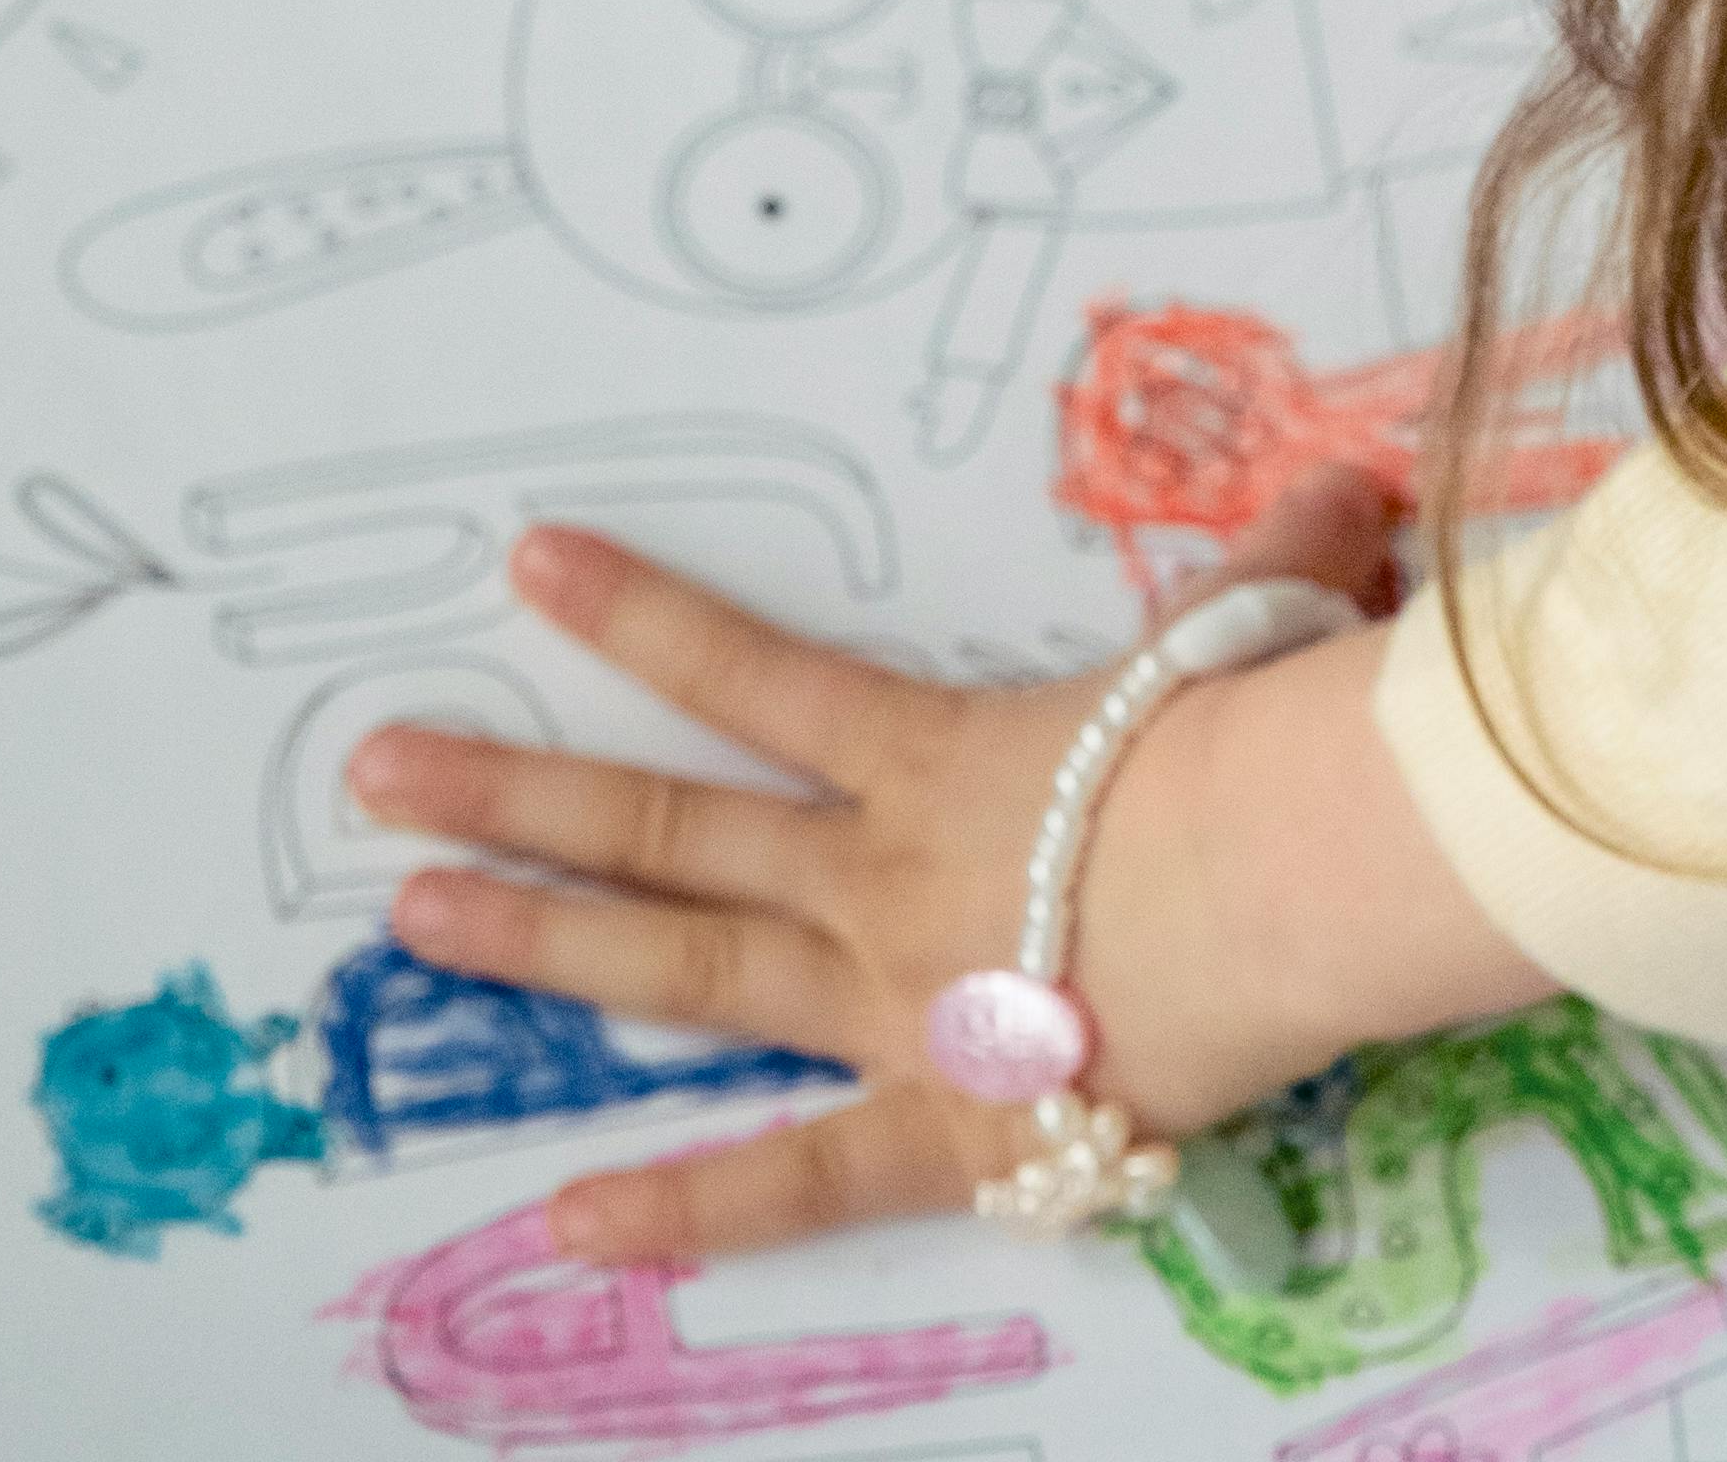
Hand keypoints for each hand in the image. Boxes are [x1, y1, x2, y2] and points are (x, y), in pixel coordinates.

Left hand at [351, 461, 1537, 1271]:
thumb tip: (1354, 502)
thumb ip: (1283, 572)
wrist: (1282, 884)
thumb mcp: (1258, 641)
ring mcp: (886, 1000)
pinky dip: (683, 1202)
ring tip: (410, 922)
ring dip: (541, 945)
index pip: (752, 675)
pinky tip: (564, 1223)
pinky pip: (792, 1175)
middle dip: (513, 792)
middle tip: (372, 771)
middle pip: (665, 828)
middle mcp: (875, 875)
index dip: (638, 615)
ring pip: (682, 970)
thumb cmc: (1264, 753)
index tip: (527, 562)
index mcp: (937, 759)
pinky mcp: (937, 1125)